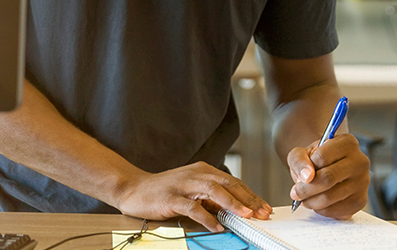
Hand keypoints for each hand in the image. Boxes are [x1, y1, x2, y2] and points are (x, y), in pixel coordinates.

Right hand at [115, 162, 271, 231]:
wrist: (133, 188)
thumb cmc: (163, 190)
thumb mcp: (191, 189)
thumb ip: (210, 197)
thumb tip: (233, 210)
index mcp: (202, 170)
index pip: (233, 181)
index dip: (250, 195)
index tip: (264, 208)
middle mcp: (195, 174)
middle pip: (228, 184)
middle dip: (248, 199)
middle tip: (262, 213)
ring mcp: (183, 185)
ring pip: (213, 191)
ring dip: (232, 204)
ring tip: (246, 215)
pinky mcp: (172, 197)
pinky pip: (193, 207)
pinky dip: (207, 217)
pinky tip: (216, 226)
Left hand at [287, 133, 369, 218]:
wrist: (326, 168)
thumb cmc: (314, 159)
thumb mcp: (301, 153)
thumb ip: (299, 160)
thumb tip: (307, 176)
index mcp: (347, 143)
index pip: (322, 157)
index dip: (306, 168)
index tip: (300, 174)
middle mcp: (360, 161)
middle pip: (327, 179)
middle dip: (305, 189)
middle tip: (295, 193)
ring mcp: (363, 182)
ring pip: (331, 196)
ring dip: (311, 201)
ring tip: (304, 198)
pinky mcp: (361, 200)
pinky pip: (338, 210)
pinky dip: (321, 210)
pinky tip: (316, 203)